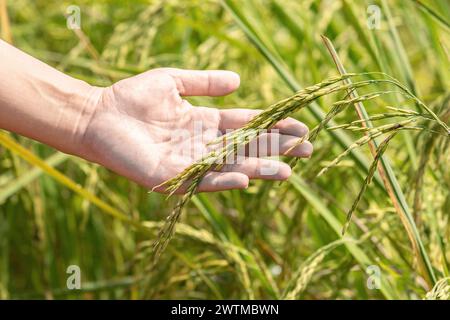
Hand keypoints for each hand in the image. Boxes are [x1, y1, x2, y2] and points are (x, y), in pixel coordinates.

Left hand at [80, 68, 312, 192]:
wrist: (96, 114)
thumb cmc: (131, 97)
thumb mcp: (173, 81)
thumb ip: (204, 82)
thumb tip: (239, 80)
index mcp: (205, 123)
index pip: (246, 125)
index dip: (272, 125)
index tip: (300, 125)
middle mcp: (202, 145)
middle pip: (245, 148)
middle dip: (275, 149)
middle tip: (308, 151)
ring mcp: (188, 163)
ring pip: (229, 166)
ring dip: (257, 169)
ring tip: (286, 171)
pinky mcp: (170, 176)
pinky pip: (200, 180)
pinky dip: (222, 180)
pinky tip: (244, 177)